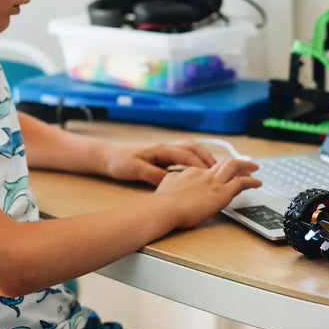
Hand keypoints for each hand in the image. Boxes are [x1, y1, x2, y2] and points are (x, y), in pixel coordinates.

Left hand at [102, 139, 216, 185]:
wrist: (107, 156)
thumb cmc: (119, 162)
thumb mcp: (136, 170)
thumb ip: (154, 175)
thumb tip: (171, 181)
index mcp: (160, 149)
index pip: (186, 154)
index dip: (200, 163)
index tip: (211, 173)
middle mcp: (165, 147)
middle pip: (193, 147)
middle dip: (207, 157)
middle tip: (220, 169)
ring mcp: (164, 150)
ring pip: (190, 149)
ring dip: (203, 157)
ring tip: (214, 169)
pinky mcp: (162, 156)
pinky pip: (183, 155)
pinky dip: (194, 160)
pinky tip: (197, 170)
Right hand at [152, 159, 261, 228]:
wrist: (166, 207)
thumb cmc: (163, 202)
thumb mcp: (166, 184)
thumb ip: (173, 180)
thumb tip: (173, 179)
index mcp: (191, 172)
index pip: (207, 169)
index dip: (216, 170)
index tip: (220, 174)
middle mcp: (204, 174)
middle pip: (223, 164)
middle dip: (235, 164)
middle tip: (244, 165)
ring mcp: (214, 182)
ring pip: (235, 167)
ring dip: (246, 166)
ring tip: (254, 168)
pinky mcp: (222, 193)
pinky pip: (241, 183)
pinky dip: (252, 181)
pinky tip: (258, 183)